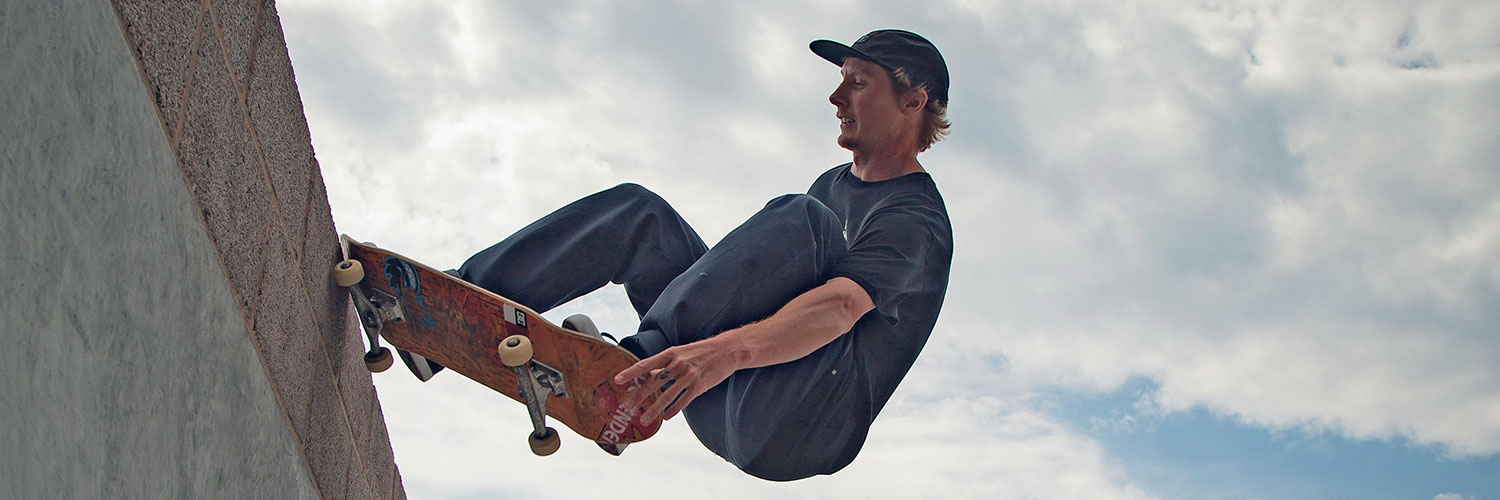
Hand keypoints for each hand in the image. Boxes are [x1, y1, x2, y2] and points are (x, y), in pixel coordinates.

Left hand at [614, 336, 742, 421]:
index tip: (618, 380)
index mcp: (670, 354)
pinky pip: (683, 401)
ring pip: (666, 396)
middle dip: (639, 396)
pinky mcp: (699, 386)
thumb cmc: (701, 351)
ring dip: (654, 409)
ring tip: (644, 419)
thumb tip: (649, 372)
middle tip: (628, 406)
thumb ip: (664, 363)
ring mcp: (688, 375)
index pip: (645, 364)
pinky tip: (666, 417)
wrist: (726, 350)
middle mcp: (677, 364)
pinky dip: (673, 410)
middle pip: (653, 383)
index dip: (631, 373)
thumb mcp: (680, 352)